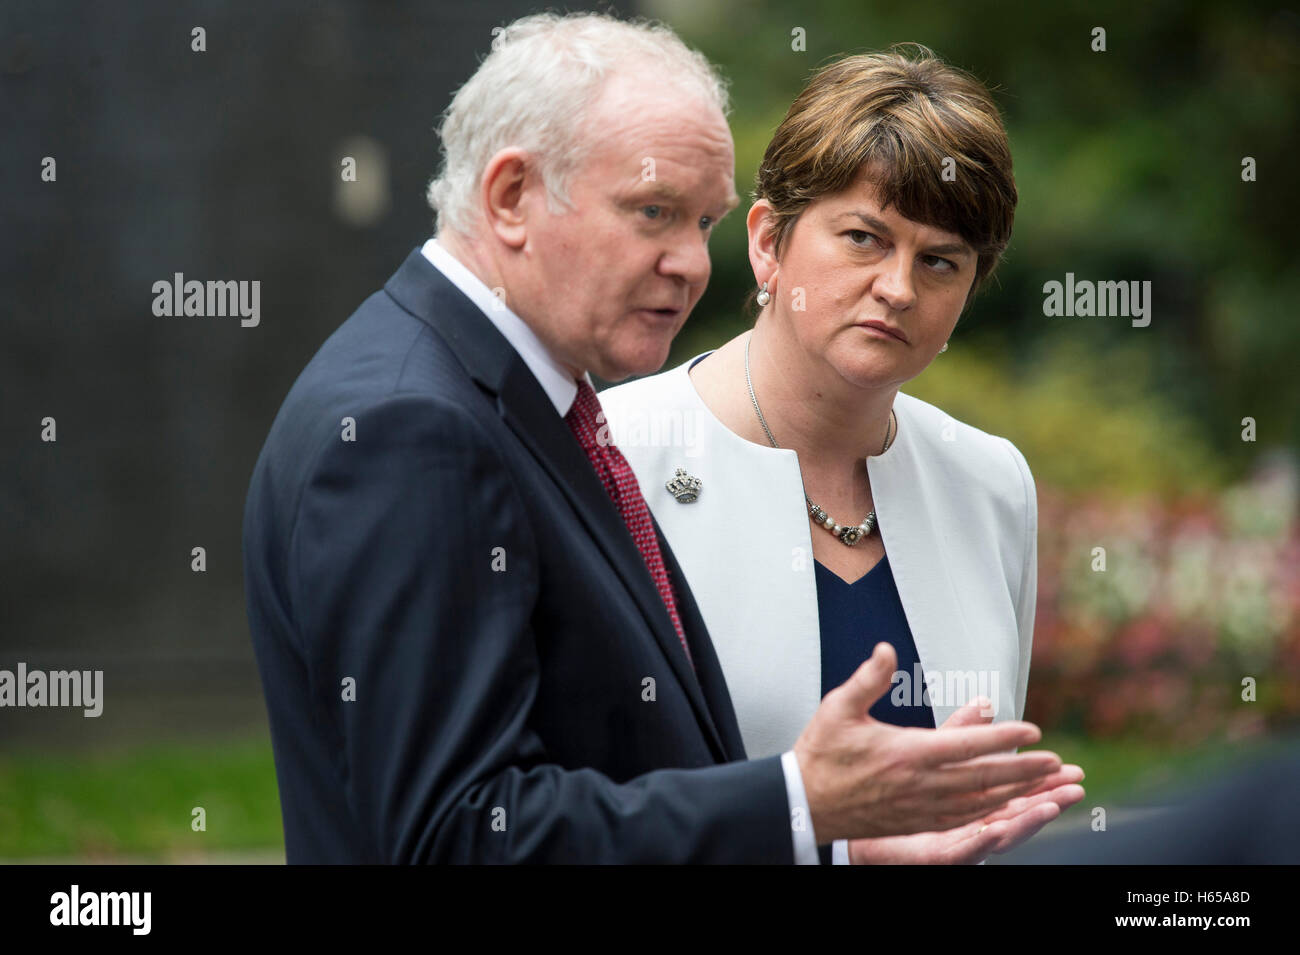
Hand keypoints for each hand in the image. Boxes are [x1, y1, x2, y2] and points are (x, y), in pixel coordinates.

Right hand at [794, 643, 1063, 842]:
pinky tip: (1006, 806)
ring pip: (980, 801)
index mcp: (906, 753)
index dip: (1003, 738)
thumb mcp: (838, 708)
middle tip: (1057, 763)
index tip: (1031, 729)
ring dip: (1016, 793)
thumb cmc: (821, 754)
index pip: (966, 745)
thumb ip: (867, 678)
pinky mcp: (917, 822)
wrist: (804, 802)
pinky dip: (990, 812)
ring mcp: (921, 807)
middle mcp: (920, 783)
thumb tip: (886, 650)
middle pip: (984, 777)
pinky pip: (963, 819)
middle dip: (1025, 769)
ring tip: (1044, 785)